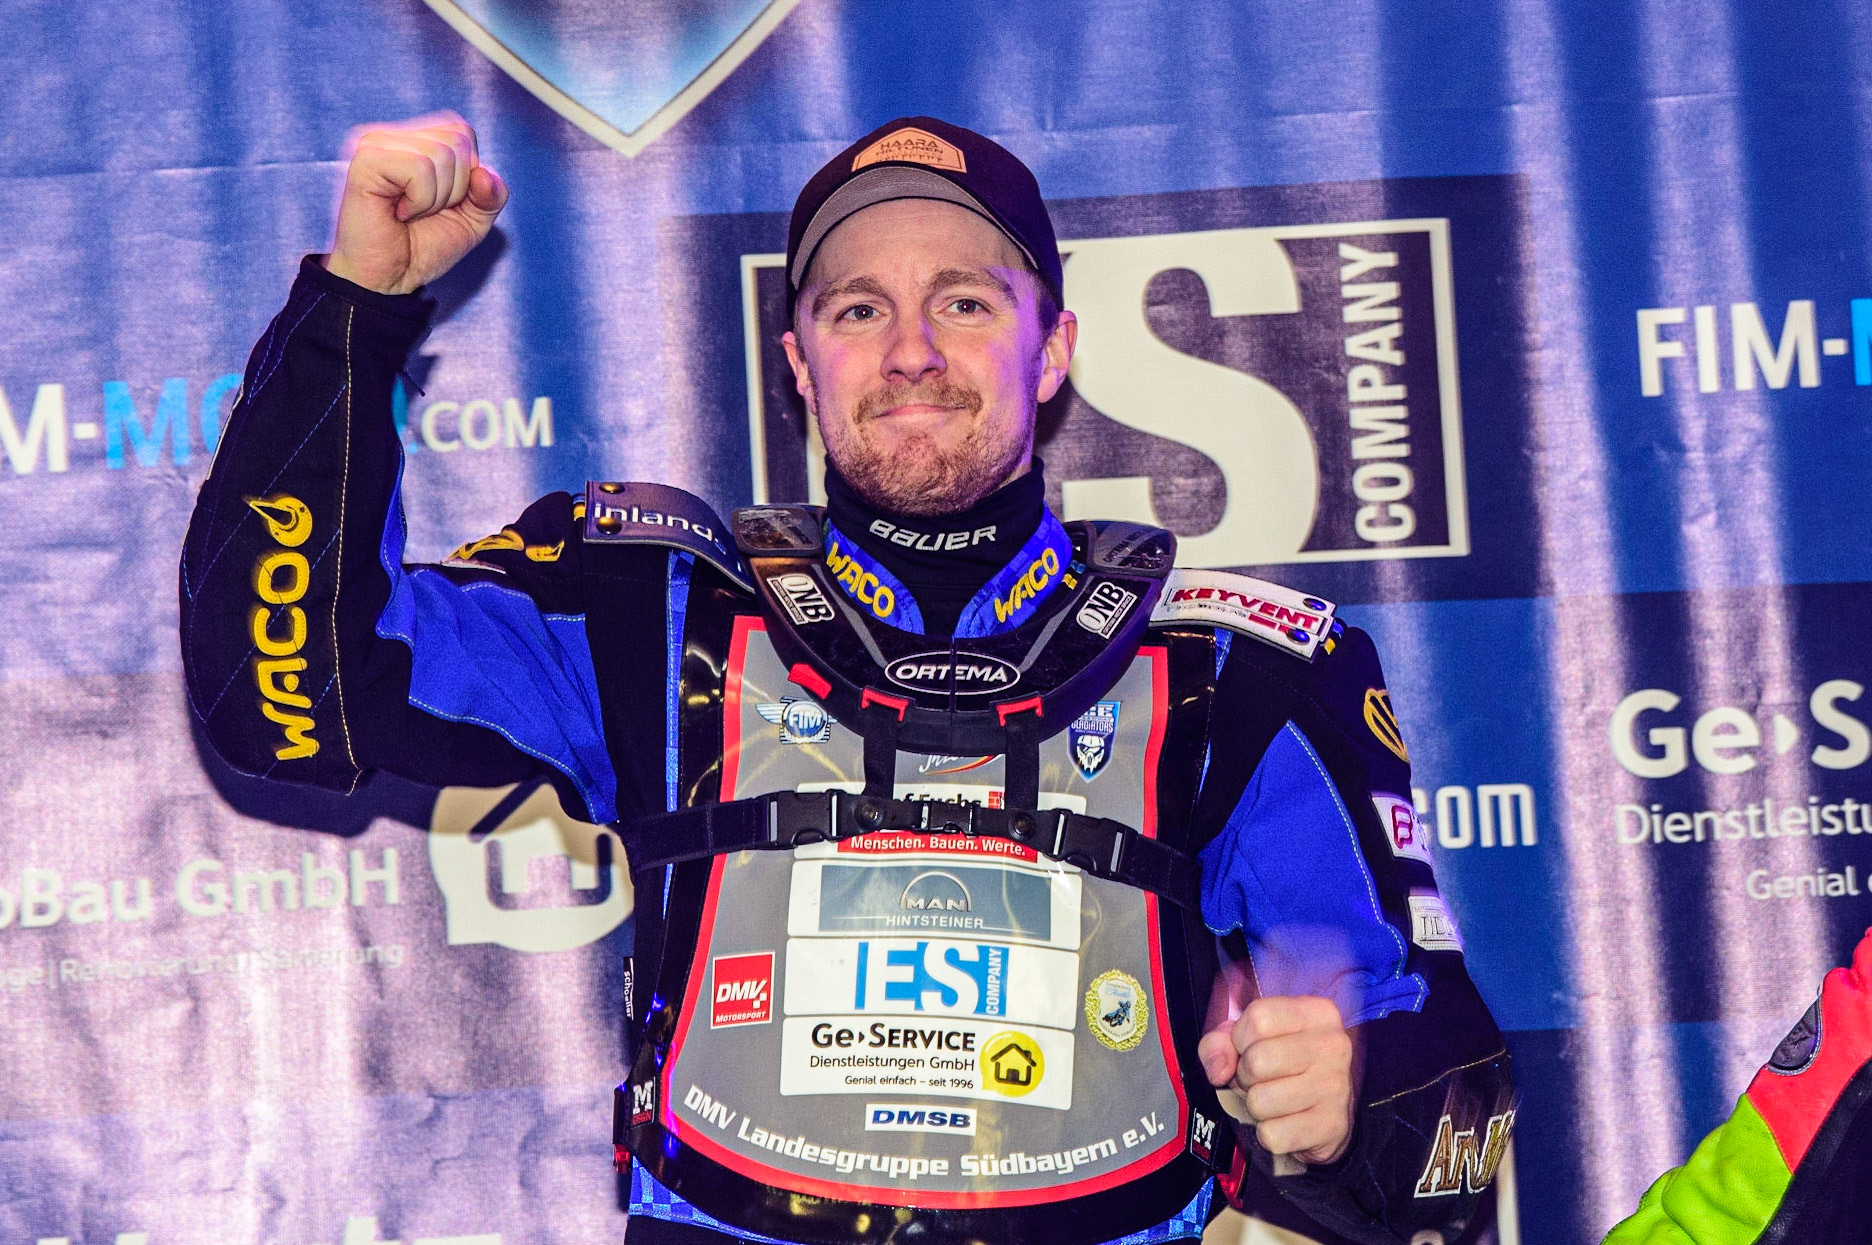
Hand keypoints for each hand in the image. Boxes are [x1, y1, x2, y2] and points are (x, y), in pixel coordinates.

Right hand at [326, 113, 507, 294]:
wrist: (389, 279)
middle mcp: (393, 135)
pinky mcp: (366, 160)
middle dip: (455, 189)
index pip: (463, 132)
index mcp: (414, 140)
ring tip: (409, 213)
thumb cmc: (422, 247)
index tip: (440, 203)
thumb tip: (484, 172)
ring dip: (436, 198)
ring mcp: (375, 143)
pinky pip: (420, 169)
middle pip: (458, 139)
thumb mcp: (473, 221)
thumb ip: (492, 194)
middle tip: (422, 211)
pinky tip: (398, 212)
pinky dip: (420, 200)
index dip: (467, 176)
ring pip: (442, 154)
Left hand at [1199, 979, 1355, 1165]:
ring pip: (1260, 1101)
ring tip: (1274, 1100)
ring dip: (1256, 1106)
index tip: (1251, 1048)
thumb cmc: (1281, 1066)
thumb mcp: (1247, 1039)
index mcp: (1317, 1012)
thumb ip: (1220, 1042)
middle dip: (1246, 1076)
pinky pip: (1272, 1135)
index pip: (1258, 1018)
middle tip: (1261, 1080)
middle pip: (1257, 1060)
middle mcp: (1334, 1045)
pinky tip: (1286, 1122)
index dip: (1241, 1039)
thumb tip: (1218, 1071)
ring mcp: (1337, 1087)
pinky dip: (1269, 1134)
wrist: (1323, 1112)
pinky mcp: (1332, 1126)